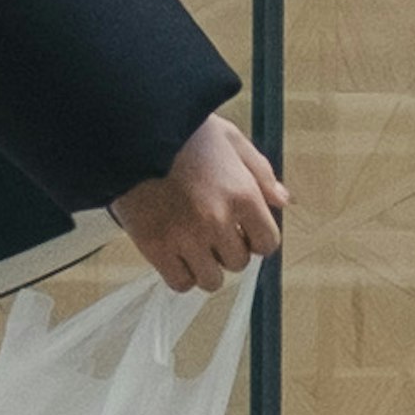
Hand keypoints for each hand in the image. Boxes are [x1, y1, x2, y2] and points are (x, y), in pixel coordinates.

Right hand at [112, 114, 285, 292]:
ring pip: (211, 280)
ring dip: (206, 266)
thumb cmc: (183, 132)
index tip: (244, 230)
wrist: (132, 131)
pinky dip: (181, 274)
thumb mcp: (230, 138)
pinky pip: (180, 283)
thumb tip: (282, 201)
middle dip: (229, 249)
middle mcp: (217, 220)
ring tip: (194, 244)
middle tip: (212, 230)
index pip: (268, 243)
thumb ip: (260, 171)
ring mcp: (186, 237)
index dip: (257, 238)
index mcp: (242, 194)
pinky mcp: (156, 247)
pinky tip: (176, 254)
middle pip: (238, 263)